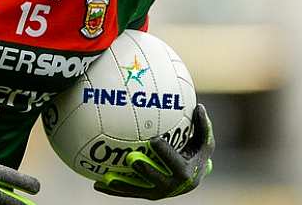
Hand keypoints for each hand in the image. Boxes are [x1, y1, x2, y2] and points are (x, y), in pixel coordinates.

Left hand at [94, 103, 214, 199]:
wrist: (191, 179)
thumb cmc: (197, 155)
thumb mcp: (204, 142)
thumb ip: (203, 126)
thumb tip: (200, 107)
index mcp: (185, 173)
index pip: (175, 163)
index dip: (165, 153)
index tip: (154, 140)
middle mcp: (171, 186)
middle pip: (156, 180)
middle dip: (144, 171)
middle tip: (130, 159)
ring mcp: (157, 192)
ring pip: (137, 191)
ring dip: (121, 186)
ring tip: (105, 180)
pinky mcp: (146, 195)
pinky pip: (129, 193)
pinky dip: (114, 191)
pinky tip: (98, 184)